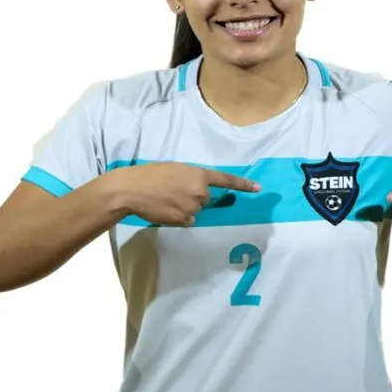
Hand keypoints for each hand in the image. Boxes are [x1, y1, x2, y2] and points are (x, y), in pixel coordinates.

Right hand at [111, 162, 260, 226]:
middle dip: (194, 197)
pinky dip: (178, 218)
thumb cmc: (150, 175)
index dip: (243, 184)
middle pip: (206, 199)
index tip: (258, 188)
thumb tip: (198, 191)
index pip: (226, 180)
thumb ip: (191, 178)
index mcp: (198, 174)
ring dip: (185, 208)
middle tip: (173, 192)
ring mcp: (193, 206)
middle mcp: (200, 191)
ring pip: (195, 211)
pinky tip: (165, 210)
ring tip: (165, 200)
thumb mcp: (175, 170)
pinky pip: (187, 221)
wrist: (132, 189)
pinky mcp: (184, 219)